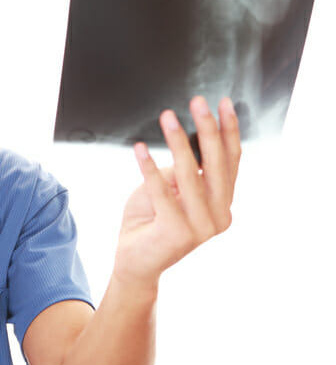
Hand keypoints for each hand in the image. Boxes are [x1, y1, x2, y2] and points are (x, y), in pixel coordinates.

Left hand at [113, 96, 240, 288]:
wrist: (135, 263)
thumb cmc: (150, 220)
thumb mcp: (169, 188)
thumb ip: (183, 170)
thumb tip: (185, 141)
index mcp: (223, 204)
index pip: (230, 162)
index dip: (228, 131)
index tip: (224, 104)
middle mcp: (218, 217)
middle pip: (216, 165)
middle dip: (208, 130)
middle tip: (198, 102)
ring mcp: (200, 228)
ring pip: (190, 176)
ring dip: (178, 143)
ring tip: (168, 116)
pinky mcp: (176, 233)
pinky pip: (161, 192)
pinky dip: (149, 168)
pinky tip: (140, 148)